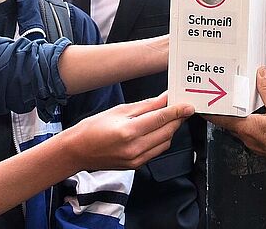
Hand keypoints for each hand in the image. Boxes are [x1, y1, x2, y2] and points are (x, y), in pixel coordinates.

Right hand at [65, 93, 193, 170]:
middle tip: (182, 108)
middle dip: (177, 119)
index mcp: (129, 132)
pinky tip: (158, 130)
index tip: (189, 105)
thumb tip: (165, 99)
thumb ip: (146, 106)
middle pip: (167, 132)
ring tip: (170, 117)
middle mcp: (135, 148)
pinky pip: (157, 151)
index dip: (178, 111)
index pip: (161, 119)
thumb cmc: (93, 128)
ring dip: (171, 129)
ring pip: (165, 142)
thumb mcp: (119, 110)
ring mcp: (136, 160)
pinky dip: (162, 139)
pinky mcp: (136, 165)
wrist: (77, 151)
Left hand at [207, 67, 265, 180]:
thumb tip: (261, 75)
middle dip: (222, 112)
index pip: (220, 119)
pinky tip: (257, 118)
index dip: (209, 112)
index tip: (201, 105)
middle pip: (228, 124)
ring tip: (237, 105)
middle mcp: (248, 138)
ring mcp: (255, 145)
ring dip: (236, 119)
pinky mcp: (263, 148)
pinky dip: (248, 125)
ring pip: (239, 129)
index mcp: (247, 128)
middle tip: (218, 100)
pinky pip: (250, 134)